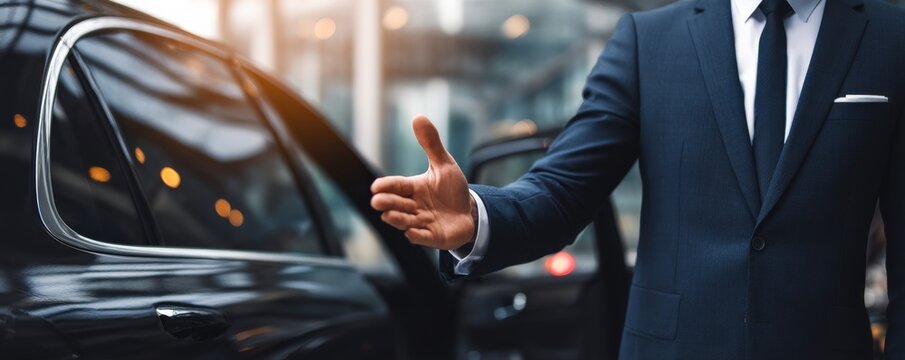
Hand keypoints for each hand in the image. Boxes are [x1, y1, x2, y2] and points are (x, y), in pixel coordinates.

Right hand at [370, 115, 476, 249]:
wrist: (469, 212)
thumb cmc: (452, 189)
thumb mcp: (444, 164)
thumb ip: (431, 144)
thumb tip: (418, 116)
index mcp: (413, 189)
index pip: (397, 186)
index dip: (387, 186)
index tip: (376, 186)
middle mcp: (414, 206)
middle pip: (397, 204)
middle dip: (387, 203)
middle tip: (377, 201)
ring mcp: (423, 223)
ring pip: (406, 221)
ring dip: (398, 219)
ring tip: (389, 216)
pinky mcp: (434, 237)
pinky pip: (423, 237)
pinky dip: (417, 235)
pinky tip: (410, 232)